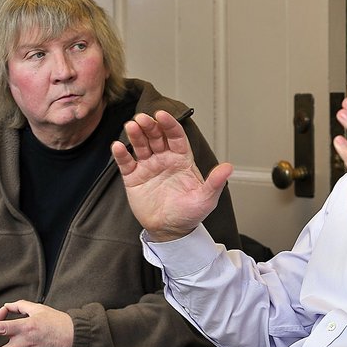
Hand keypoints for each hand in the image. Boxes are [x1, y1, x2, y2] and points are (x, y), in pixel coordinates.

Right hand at [111, 111, 232, 240]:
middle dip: (150, 126)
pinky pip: (126, 162)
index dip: (169, 124)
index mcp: (182, 159)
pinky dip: (121, 154)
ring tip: (131, 126)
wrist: (170, 231)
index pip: (176, 136)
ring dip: (136, 134)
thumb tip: (228, 167)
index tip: (162, 115)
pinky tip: (118, 146)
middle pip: (156, 136)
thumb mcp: (206, 199)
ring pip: (141, 145)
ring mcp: (148, 166)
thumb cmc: (189, 213)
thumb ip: (215, 182)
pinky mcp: (134, 177)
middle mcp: (164, 159)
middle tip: (143, 118)